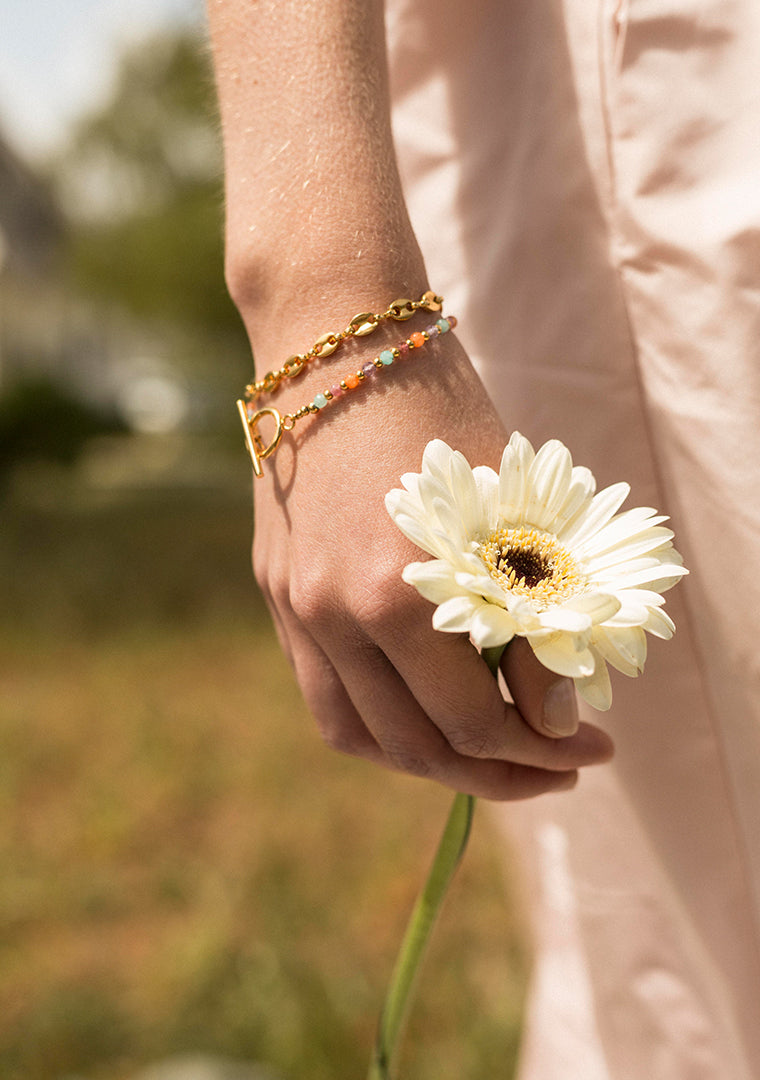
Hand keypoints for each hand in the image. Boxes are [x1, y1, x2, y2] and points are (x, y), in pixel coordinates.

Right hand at [251, 328, 613, 799]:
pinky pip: (324, 693)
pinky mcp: (277, 595)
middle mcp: (332, 616)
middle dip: (497, 775)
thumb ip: (533, 625)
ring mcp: (294, 609)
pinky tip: (426, 712)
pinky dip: (380, 722)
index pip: (474, 722)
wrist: (336, 348)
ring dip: (431, 763)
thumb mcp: (509, 514)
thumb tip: (556, 720)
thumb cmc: (441, 416)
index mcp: (396, 593)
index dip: (543, 750)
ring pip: (358, 736)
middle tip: (554, 768)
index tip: (594, 746)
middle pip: (415, 747)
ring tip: (489, 757)